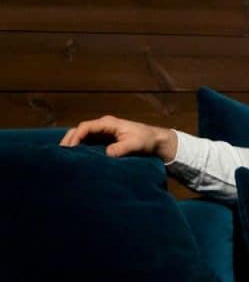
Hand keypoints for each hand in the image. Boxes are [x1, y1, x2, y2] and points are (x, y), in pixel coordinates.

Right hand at [60, 115, 177, 161]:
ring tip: (64, 157)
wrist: (156, 141)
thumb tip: (107, 153)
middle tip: (60, 154)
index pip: (85, 127)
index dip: (76, 137)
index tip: (70, 149)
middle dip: (69, 139)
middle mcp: (103, 126)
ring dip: (73, 144)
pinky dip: (80, 148)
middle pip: (79, 129)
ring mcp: (103, 132)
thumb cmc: (146, 140)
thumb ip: (122, 148)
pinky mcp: (105, 140)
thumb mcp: (136, 144)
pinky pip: (88, 142)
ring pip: (82, 135)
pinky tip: (75, 158)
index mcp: (108, 123)